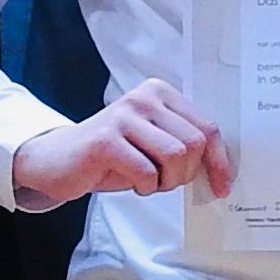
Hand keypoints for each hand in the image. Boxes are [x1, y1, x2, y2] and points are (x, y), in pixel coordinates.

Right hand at [14, 79, 229, 205]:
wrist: (58, 160)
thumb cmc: (111, 155)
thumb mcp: (152, 142)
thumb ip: (183, 144)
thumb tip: (221, 169)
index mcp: (160, 93)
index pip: (207, 127)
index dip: (219, 161)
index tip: (222, 186)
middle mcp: (143, 97)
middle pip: (195, 143)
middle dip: (186, 173)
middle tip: (165, 182)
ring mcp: (123, 116)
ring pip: (176, 155)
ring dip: (166, 181)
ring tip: (148, 182)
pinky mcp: (106, 141)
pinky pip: (147, 172)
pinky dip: (145, 187)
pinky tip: (132, 183)